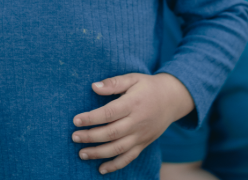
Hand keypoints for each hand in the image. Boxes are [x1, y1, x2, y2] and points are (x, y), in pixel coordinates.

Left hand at [72, 72, 194, 174]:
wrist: (172, 99)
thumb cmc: (148, 87)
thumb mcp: (133, 78)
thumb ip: (113, 83)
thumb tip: (94, 86)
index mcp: (133, 103)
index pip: (109, 113)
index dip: (91, 118)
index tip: (76, 120)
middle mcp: (137, 121)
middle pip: (111, 133)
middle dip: (91, 137)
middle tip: (74, 137)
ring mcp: (141, 135)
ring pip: (118, 148)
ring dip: (99, 153)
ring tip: (82, 153)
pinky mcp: (144, 143)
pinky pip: (129, 157)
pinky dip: (115, 165)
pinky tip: (101, 169)